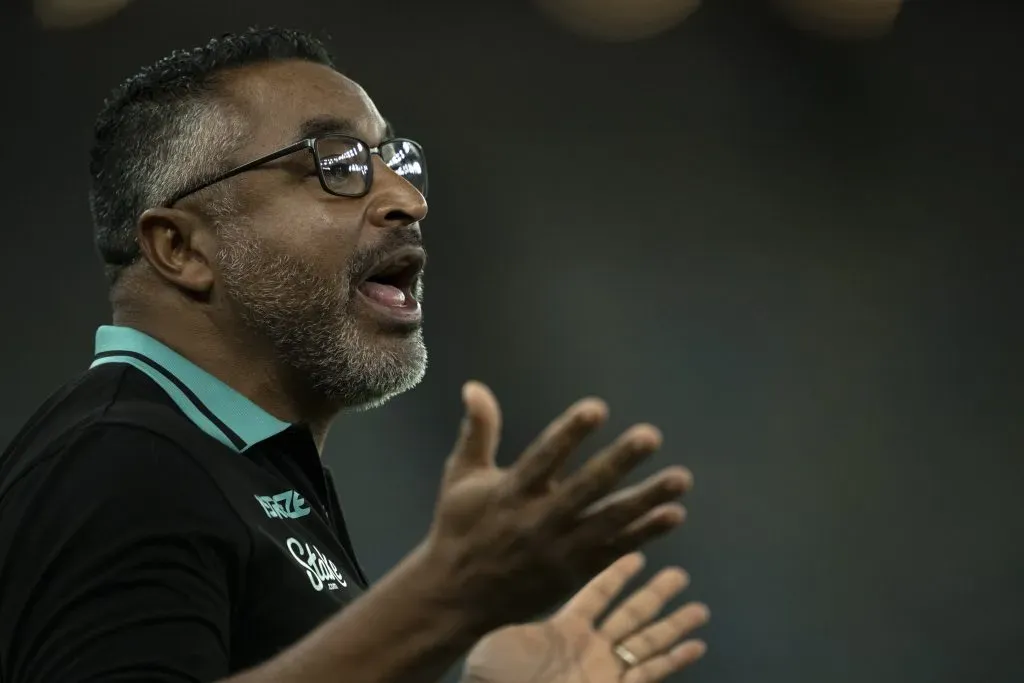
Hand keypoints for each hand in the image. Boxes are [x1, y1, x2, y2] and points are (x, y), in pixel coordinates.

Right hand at [423, 381, 692, 628]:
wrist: (457, 599)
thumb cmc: (460, 528)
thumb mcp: (461, 477)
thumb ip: (478, 431)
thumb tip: (475, 386)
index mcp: (510, 493)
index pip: (543, 458)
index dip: (569, 433)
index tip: (597, 407)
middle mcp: (538, 521)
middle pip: (585, 488)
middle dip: (619, 462)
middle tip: (650, 435)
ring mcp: (560, 550)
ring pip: (609, 521)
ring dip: (647, 500)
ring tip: (681, 478)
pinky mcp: (575, 573)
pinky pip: (616, 550)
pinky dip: (645, 534)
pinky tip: (674, 514)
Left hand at [464, 553, 708, 682]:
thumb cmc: (497, 676)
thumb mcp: (502, 640)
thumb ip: (520, 614)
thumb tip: (514, 575)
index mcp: (561, 629)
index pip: (595, 594)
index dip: (615, 573)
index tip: (637, 554)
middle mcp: (588, 646)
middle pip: (630, 614)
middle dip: (655, 595)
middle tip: (680, 574)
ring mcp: (603, 669)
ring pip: (646, 641)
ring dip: (673, 625)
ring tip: (700, 608)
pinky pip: (649, 673)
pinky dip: (674, 660)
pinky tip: (697, 647)